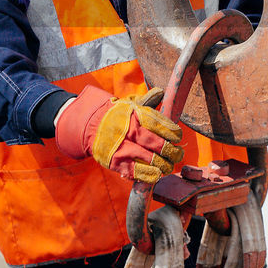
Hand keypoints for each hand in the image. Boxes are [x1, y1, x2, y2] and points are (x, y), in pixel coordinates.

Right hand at [55, 86, 184, 182]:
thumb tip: (161, 92)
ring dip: (163, 165)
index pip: (159, 124)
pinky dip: (149, 175)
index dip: (173, 133)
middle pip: (156, 143)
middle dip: (171, 151)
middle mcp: (128, 131)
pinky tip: (156, 174)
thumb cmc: (117, 116)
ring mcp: (121, 147)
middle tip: (177, 154)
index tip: (178, 138)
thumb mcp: (130, 104)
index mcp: (134, 115)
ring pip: (149, 159)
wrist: (90, 126)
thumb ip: (147, 100)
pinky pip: (136, 172)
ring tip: (167, 166)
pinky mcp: (115, 162)